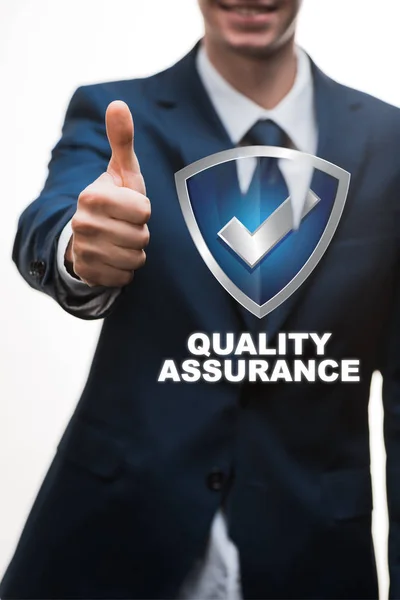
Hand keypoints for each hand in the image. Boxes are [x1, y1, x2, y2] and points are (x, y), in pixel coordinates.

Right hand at [65, 100, 150, 286]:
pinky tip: (114, 258)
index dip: (143, 210)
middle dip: (140, 233)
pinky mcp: (88, 273)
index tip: (130, 207)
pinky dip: (125, 270)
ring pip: (136, 259)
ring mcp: (84, 250)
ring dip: (134, 252)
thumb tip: (119, 104)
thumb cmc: (114, 200)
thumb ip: (122, 140)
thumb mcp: (121, 172)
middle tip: (125, 226)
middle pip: (141, 237)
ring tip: (121, 241)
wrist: (89, 235)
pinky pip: (126, 277)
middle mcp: (83, 224)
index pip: (143, 211)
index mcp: (92, 196)